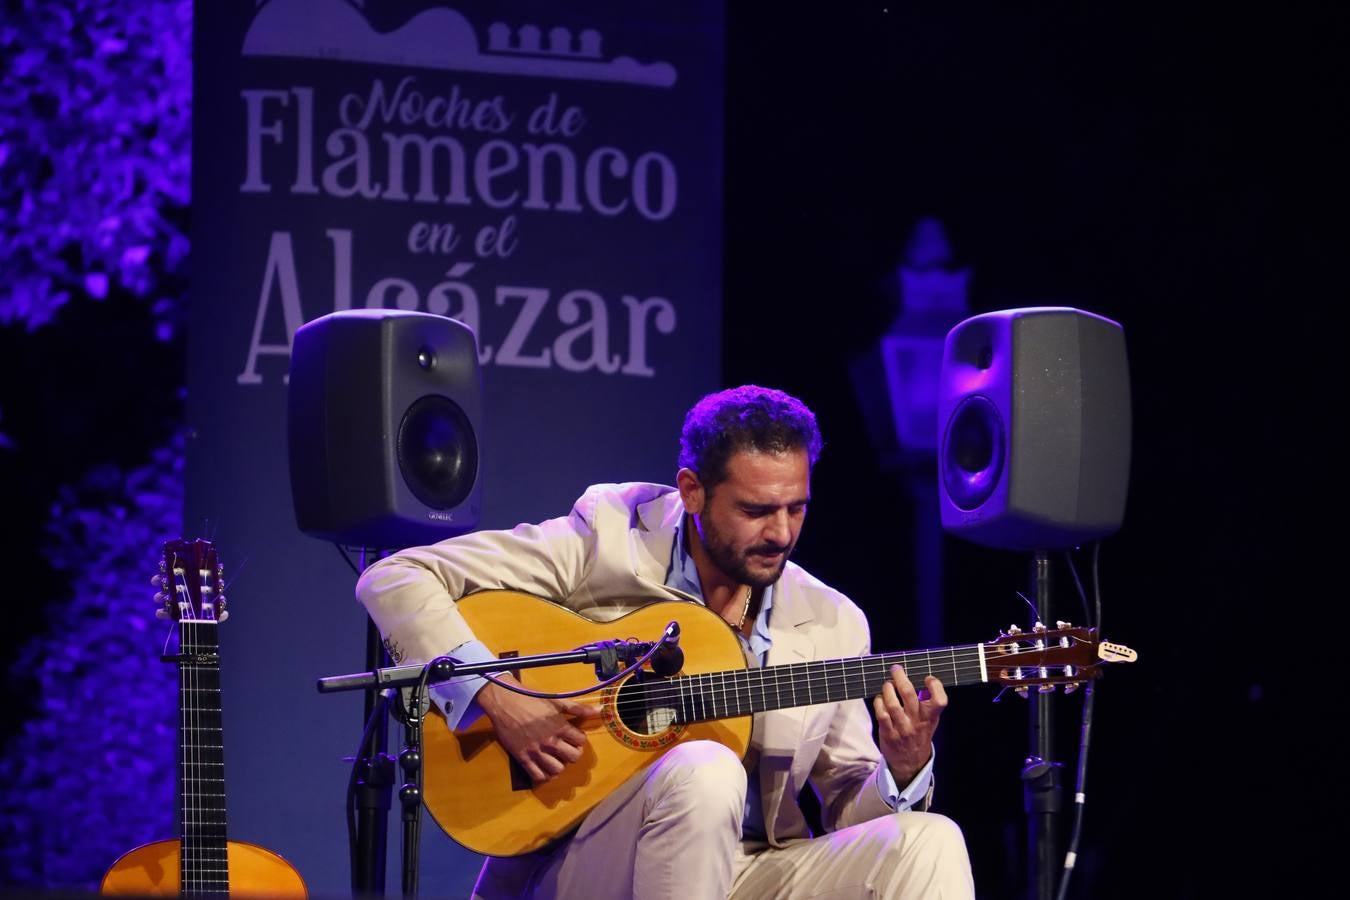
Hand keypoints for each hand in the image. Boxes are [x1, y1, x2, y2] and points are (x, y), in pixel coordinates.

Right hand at [477, 677, 598, 783]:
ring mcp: (537, 751)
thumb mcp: (557, 701)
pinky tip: (543, 767)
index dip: (579, 739)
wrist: (505, 702)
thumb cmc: (532, 699)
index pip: (581, 742)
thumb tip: (600, 710)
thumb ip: (578, 709)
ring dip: (559, 765)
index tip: (573, 736)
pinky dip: (543, 775)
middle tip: (566, 749)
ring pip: (557, 770)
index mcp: (560, 727)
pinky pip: (538, 776)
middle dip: (572, 754)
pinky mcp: (523, 758)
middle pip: (573, 758)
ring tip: (555, 758)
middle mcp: (551, 741)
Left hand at [873, 665, 947, 783]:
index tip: (928, 678)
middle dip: (901, 678)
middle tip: (896, 669)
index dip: (935, 686)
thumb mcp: (930, 721)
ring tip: (887, 684)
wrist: (911, 763)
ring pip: (892, 704)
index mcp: (930, 717)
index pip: (939, 701)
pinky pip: (881, 714)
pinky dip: (879, 702)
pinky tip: (880, 698)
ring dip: (887, 689)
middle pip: (909, 695)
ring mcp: (902, 728)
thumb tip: (916, 677)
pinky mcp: (889, 734)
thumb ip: (927, 703)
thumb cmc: (919, 734)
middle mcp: (917, 722)